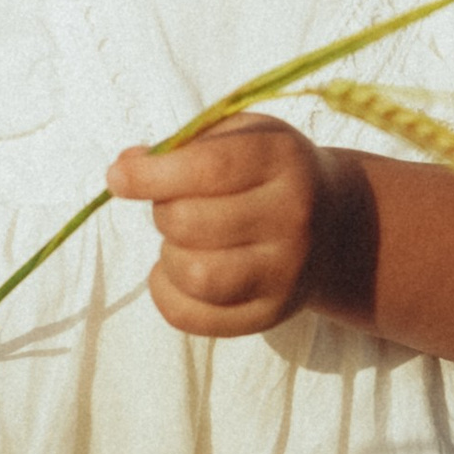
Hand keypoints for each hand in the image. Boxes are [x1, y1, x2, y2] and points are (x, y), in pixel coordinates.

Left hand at [106, 112, 350, 337]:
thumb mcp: (239, 136)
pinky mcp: (270, 314)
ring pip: (195, 275)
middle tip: (173, 205)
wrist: (334, 224)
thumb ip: (183, 144)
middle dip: (162, 211)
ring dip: (168, 256)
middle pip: (190, 222)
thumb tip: (125, 169)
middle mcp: (293, 217)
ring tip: (181, 241)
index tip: (119, 176)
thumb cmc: (266, 172)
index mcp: (282, 159)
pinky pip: (192, 317)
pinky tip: (177, 273)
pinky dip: (167, 293)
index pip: (209, 168)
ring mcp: (286, 272)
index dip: (150, 174)